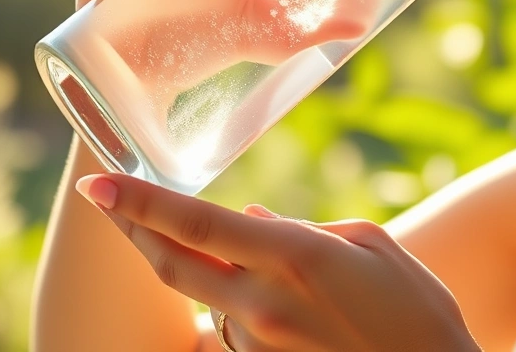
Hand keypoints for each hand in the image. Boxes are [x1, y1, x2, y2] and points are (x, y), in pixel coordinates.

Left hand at [74, 173, 481, 351]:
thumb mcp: (372, 245)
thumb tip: (250, 218)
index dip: (140, 201)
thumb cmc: (417, 309)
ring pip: (208, 298)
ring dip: (204, 271)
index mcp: (295, 258)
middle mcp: (265, 304)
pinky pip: (235, 327)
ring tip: (240, 254)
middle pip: (172, 266)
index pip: (196, 224)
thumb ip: (302, 228)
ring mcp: (259, 345)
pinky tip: (273, 296)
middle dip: (132, 229)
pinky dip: (238, 302)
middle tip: (108, 200)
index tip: (98, 181)